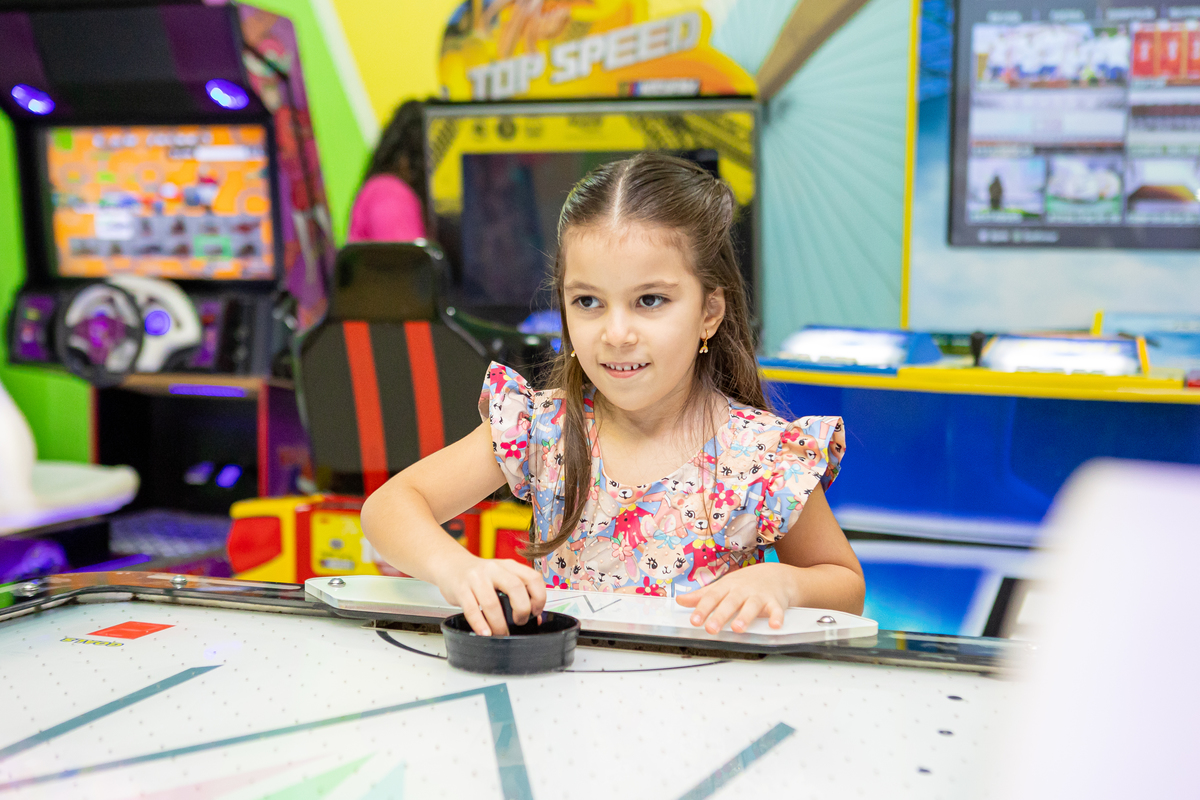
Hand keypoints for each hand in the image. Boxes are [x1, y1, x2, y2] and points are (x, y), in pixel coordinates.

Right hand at [433, 555, 546, 635]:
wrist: (451, 564)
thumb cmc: (480, 575)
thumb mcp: (501, 576)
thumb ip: (518, 592)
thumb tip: (535, 617)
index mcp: (509, 565)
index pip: (532, 577)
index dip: (539, 597)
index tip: (535, 612)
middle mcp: (494, 569)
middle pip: (515, 588)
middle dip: (522, 610)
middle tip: (520, 622)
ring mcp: (476, 578)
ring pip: (492, 602)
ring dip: (499, 623)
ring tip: (502, 633)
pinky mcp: (461, 589)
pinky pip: (471, 609)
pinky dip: (480, 624)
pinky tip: (485, 633)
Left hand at [675, 563, 797, 633]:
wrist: (776, 575)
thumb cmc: (745, 583)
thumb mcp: (722, 586)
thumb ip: (702, 596)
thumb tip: (680, 600)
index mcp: (727, 587)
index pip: (712, 598)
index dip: (703, 609)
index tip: (694, 621)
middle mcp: (742, 590)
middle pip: (730, 602)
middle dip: (720, 615)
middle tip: (711, 629)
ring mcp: (759, 596)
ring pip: (751, 606)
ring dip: (745, 617)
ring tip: (737, 628)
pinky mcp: (775, 602)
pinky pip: (776, 610)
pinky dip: (776, 617)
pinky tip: (774, 625)